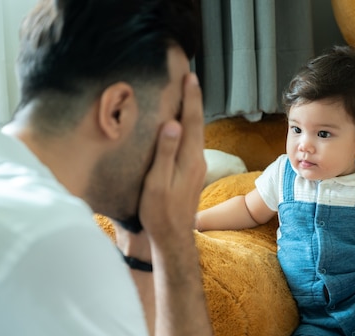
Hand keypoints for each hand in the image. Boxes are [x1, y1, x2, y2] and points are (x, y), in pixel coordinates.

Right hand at [139, 72, 205, 256]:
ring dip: (191, 113)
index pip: (191, 121)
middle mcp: (197, 160)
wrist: (174, 238)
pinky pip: (191, 143)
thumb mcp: (157, 183)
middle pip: (196, 124)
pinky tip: (181, 125)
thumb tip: (172, 124)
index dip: (190, 98)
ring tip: (185, 95)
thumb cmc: (160, 212)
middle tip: (189, 78)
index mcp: (189, 159)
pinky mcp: (192, 173)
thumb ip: (165, 153)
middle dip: (193, 100)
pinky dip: (188, 128)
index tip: (190, 77)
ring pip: (195, 133)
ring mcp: (197, 167)